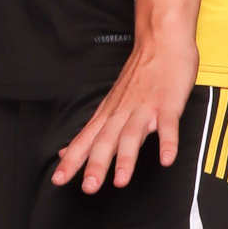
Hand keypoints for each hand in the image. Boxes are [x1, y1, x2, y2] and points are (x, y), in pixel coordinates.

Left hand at [51, 32, 198, 192]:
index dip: (72, 160)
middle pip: (105, 141)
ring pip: (132, 135)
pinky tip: (166, 159)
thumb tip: (67, 150)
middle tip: (87, 187)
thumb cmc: (140, 74)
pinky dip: (168, 142)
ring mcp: (145, 108)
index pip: (85, 140)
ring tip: (121, 181)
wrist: (162, 41)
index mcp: (109, 114)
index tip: (58, 179)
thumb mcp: (110, 102)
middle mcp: (123, 112)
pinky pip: (168, 125)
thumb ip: (92, 130)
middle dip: (96, 165)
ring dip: (126, 158)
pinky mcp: (168, 104)